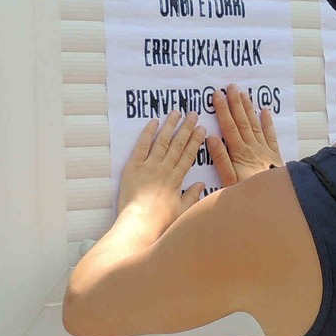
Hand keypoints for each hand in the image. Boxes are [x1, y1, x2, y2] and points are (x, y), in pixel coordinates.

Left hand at [116, 112, 206, 235]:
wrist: (140, 223)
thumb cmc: (160, 221)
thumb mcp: (182, 210)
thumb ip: (192, 196)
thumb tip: (201, 184)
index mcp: (176, 179)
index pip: (188, 155)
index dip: (196, 141)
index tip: (202, 129)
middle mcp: (164, 168)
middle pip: (177, 144)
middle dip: (186, 128)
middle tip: (193, 114)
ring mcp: (149, 166)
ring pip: (162, 141)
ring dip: (170, 126)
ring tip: (177, 112)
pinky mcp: (133, 166)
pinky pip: (141, 146)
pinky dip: (148, 133)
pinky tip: (154, 122)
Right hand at [211, 84, 283, 185]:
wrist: (275, 201)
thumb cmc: (248, 195)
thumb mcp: (229, 182)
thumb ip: (221, 160)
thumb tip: (212, 138)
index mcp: (239, 153)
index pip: (229, 126)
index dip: (222, 109)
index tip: (217, 94)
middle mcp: (252, 147)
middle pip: (242, 121)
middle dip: (235, 103)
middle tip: (231, 86)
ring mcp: (265, 150)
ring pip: (255, 125)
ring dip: (248, 108)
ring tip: (244, 93)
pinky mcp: (275, 155)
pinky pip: (271, 135)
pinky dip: (268, 122)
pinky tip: (265, 111)